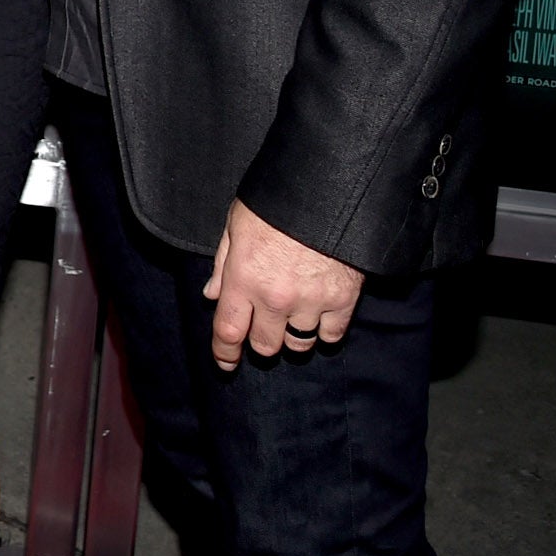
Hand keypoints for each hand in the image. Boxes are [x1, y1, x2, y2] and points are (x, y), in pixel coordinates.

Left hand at [204, 198, 363, 367]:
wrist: (329, 192)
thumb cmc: (276, 203)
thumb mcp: (237, 224)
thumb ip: (223, 264)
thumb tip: (213, 295)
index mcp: (243, 279)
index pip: (228, 332)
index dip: (224, 353)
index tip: (225, 363)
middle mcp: (275, 298)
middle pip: (264, 346)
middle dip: (260, 342)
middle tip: (263, 328)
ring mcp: (311, 302)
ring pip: (298, 344)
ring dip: (291, 337)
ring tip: (291, 318)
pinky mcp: (343, 300)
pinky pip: (331, 335)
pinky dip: (324, 331)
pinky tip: (320, 316)